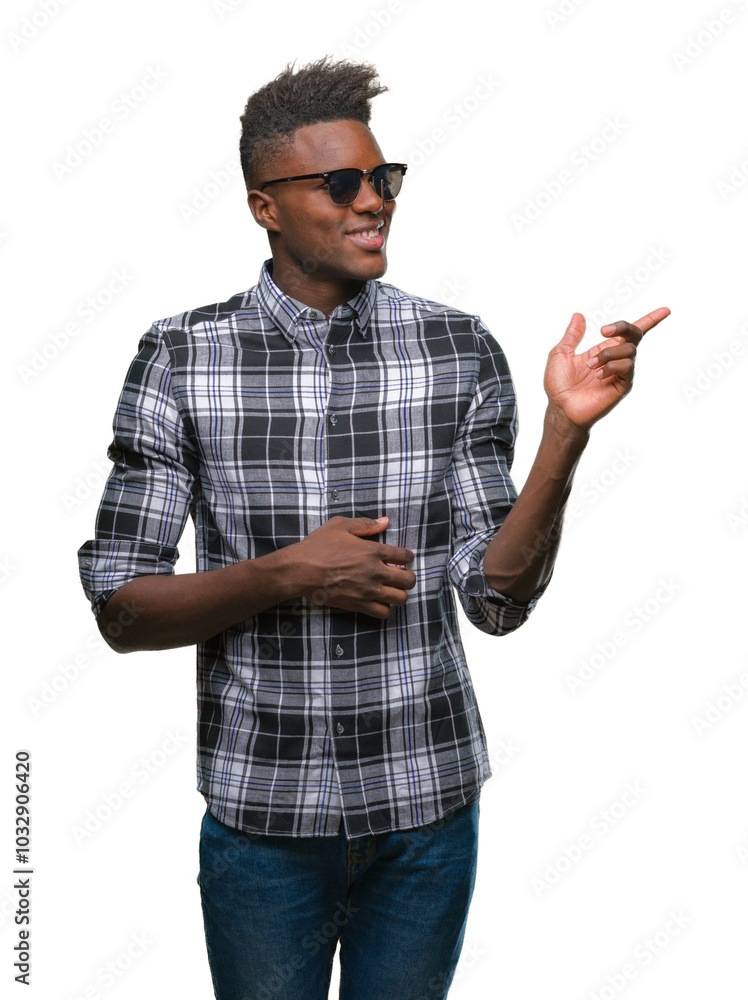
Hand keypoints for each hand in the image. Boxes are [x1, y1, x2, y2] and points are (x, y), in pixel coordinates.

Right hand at [291, 515, 415, 618]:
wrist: (300, 570)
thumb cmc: (318, 546)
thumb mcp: (340, 525)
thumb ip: (365, 524)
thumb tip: (385, 522)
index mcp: (373, 551)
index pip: (405, 556)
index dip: (407, 556)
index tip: (402, 558)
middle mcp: (375, 572)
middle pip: (408, 579)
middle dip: (408, 576)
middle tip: (400, 574)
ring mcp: (368, 591)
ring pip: (400, 598)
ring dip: (399, 593)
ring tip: (391, 588)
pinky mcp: (358, 605)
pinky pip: (383, 612)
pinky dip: (385, 608)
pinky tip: (378, 600)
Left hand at [543, 307, 670, 432]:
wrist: (561, 408)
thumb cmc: (559, 385)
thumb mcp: (561, 354)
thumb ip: (572, 335)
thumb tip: (578, 315)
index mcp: (604, 350)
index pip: (630, 333)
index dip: (650, 320)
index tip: (665, 311)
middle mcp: (616, 359)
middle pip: (635, 335)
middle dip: (623, 327)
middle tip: (603, 330)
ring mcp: (621, 373)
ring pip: (629, 351)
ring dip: (608, 354)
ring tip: (590, 366)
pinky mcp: (623, 386)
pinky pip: (627, 368)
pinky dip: (611, 367)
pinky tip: (598, 375)